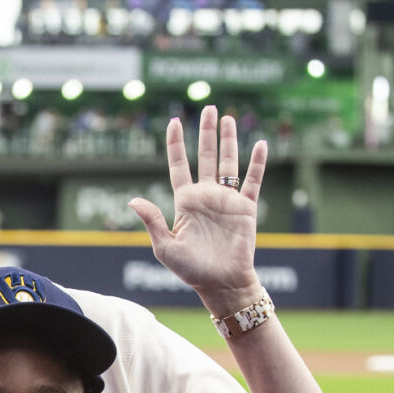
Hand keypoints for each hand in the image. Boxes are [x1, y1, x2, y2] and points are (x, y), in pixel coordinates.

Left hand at [127, 108, 265, 312]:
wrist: (222, 284)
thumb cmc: (191, 270)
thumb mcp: (166, 247)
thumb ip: (153, 221)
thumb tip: (133, 200)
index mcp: (185, 202)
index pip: (178, 165)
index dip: (175, 143)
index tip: (173, 121)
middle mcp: (206, 196)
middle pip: (205, 156)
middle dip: (206, 132)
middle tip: (208, 107)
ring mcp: (227, 201)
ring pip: (228, 163)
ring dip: (229, 141)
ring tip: (228, 118)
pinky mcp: (246, 209)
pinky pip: (253, 181)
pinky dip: (257, 163)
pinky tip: (260, 144)